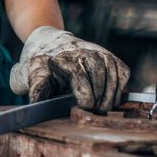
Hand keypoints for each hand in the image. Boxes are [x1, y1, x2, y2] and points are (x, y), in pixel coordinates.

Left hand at [9, 26, 129, 111]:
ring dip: (111, 96)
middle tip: (95, 111)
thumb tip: (37, 103)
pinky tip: (111, 98)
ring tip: (103, 109)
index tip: (85, 106)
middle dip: (99, 98)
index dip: (85, 95)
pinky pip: (123, 73)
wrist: (53, 45)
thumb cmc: (45, 66)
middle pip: (99, 77)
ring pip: (114, 76)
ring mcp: (101, 54)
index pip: (80, 76)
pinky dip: (120, 88)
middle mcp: (85, 53)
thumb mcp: (34, 75)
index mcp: (64, 58)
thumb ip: (37, 88)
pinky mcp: (112, 58)